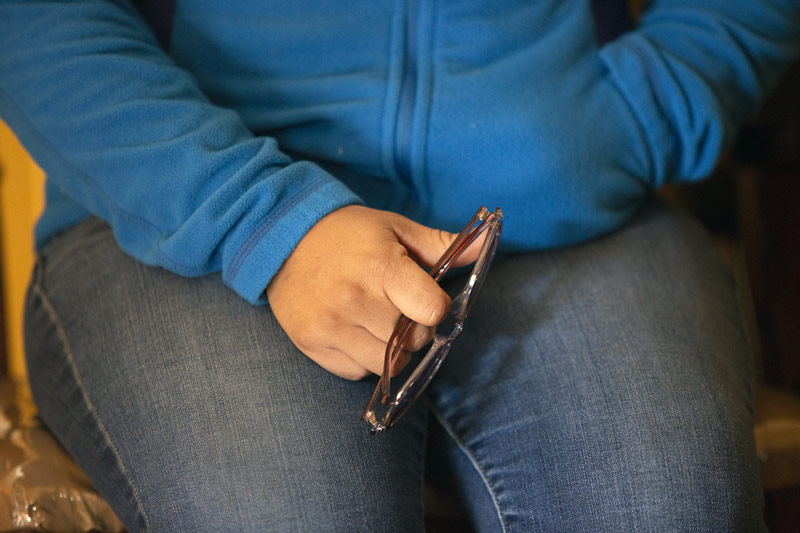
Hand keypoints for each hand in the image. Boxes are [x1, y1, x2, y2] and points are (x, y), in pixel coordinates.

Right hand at [266, 205, 480, 379]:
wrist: (283, 239)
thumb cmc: (349, 234)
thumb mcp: (397, 230)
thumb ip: (445, 245)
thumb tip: (491, 241)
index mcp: (381, 267)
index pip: (431, 311)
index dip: (435, 308)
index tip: (424, 297)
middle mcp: (354, 299)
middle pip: (412, 342)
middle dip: (414, 329)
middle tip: (396, 306)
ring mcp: (330, 326)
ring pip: (387, 365)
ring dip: (390, 350)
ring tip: (375, 320)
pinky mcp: (313, 345)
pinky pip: (357, 372)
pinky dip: (363, 358)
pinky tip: (353, 330)